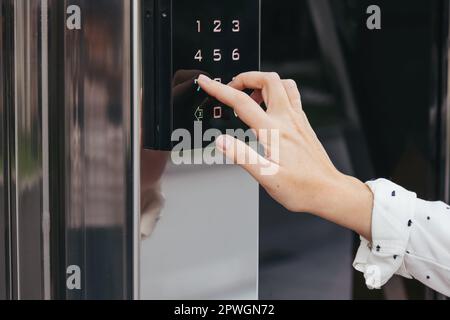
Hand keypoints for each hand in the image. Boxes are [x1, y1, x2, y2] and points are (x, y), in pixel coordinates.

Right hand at [198, 72, 373, 239]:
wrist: (329, 191)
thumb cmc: (301, 188)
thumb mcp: (267, 178)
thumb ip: (242, 156)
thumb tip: (222, 141)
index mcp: (274, 131)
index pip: (241, 102)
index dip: (220, 90)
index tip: (207, 82)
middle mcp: (288, 120)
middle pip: (268, 80)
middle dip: (245, 77)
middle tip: (231, 89)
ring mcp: (298, 120)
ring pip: (283, 84)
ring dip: (263, 83)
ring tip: (249, 97)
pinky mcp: (304, 124)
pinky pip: (291, 96)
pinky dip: (276, 92)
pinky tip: (269, 108)